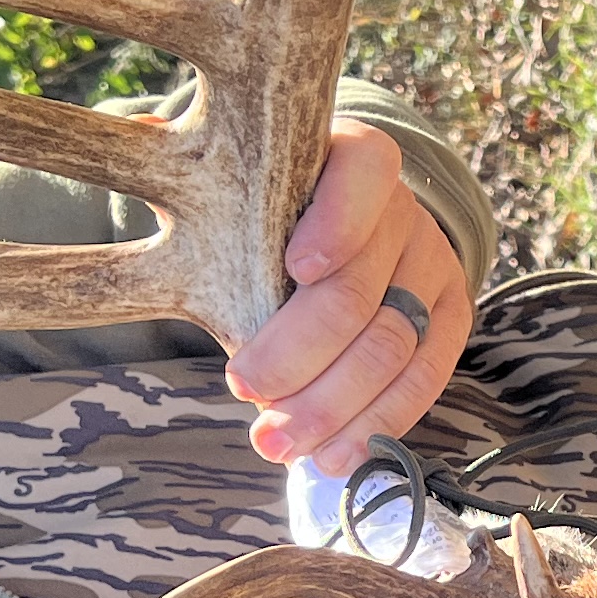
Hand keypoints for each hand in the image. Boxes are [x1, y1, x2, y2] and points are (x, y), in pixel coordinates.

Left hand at [228, 120, 472, 477]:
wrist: (352, 233)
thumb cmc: (278, 212)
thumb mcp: (248, 185)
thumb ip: (205, 177)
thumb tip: (146, 142)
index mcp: (358, 159)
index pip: (361, 176)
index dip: (334, 224)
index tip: (293, 271)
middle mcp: (406, 211)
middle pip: (361, 289)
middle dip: (300, 350)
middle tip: (245, 390)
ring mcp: (433, 269)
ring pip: (392, 346)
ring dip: (330, 405)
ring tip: (277, 443)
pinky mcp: (450, 321)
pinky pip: (424, 380)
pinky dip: (375, 425)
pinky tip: (332, 455)